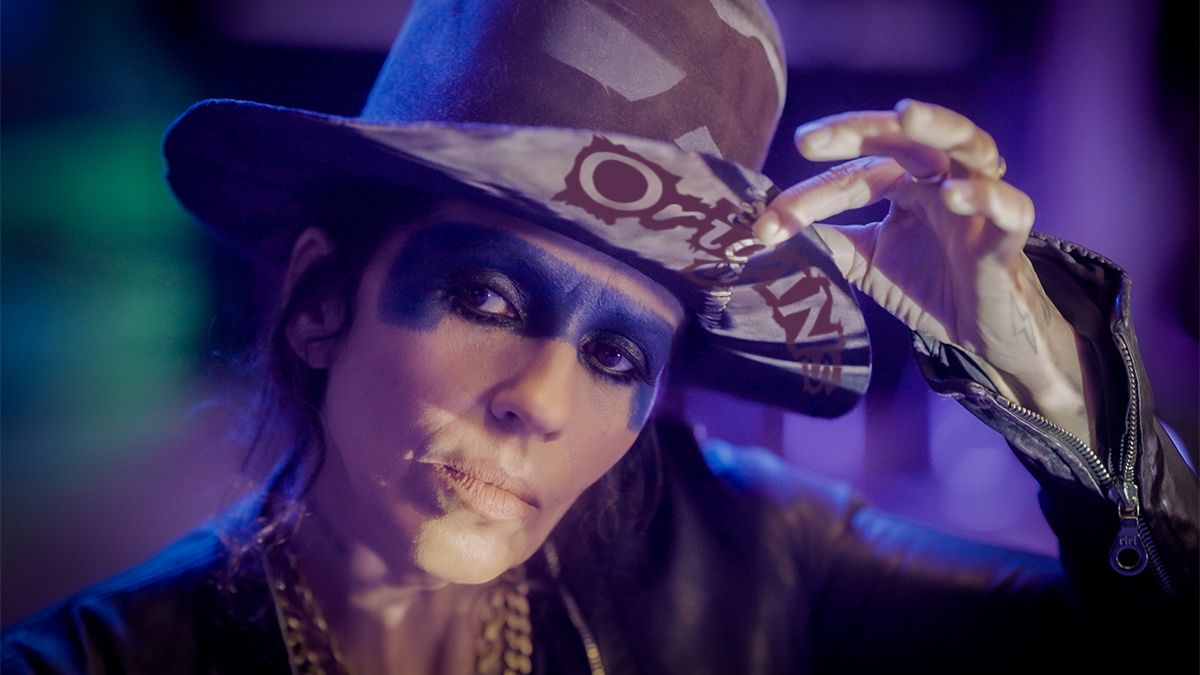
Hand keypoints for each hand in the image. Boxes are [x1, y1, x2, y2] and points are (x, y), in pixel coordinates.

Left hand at [753, 99, 1094, 444]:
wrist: (983, 333)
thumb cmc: (930, 285)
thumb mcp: (868, 262)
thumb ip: (829, 241)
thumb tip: (770, 231)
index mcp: (907, 182)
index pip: (854, 173)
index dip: (808, 197)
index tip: (765, 225)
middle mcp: (943, 179)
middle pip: (907, 138)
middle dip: (859, 130)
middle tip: (809, 139)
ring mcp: (978, 204)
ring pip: (970, 146)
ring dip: (940, 127)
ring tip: (906, 115)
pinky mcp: (1007, 238)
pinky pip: (1008, 208)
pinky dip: (985, 197)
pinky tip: (956, 194)